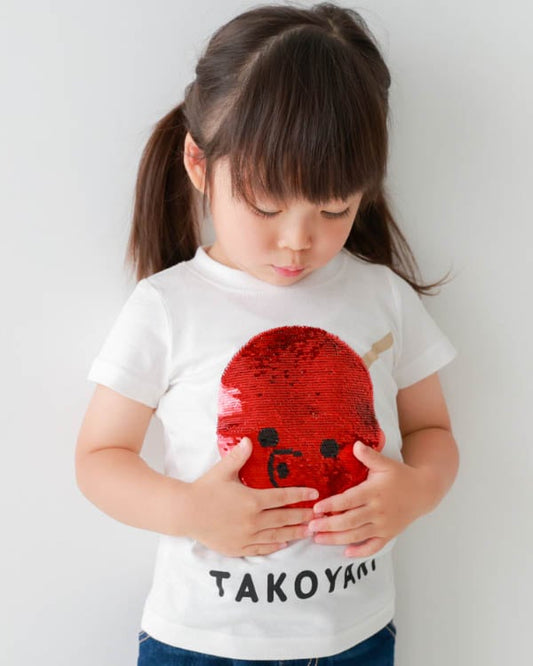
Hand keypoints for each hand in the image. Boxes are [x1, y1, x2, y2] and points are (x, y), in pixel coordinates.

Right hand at [186, 437, 317, 556]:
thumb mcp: (222, 470)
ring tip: (308, 531)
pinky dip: (275, 546)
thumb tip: (249, 440)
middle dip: (303, 516)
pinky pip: (261, 548)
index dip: (300, 495)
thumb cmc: (204, 489)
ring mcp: (246, 536)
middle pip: (284, 518)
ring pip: (276, 536)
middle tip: (318, 515)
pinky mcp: (238, 547)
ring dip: (294, 533)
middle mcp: (253, 520)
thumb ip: (238, 456)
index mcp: (252, 500)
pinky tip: (284, 544)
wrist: (186, 513)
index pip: (283, 498)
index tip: (315, 494)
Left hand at [308, 441, 434, 557]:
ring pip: (357, 535)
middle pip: (349, 521)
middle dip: (328, 525)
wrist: (423, 491)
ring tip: (318, 539)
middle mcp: (377, 511)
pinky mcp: (389, 534)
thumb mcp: (385, 463)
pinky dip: (360, 551)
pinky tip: (346, 553)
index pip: (348, 501)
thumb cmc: (401, 476)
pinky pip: (374, 547)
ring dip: (337, 539)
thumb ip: (369, 455)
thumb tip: (355, 444)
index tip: (316, 508)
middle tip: (311, 526)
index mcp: (374, 492)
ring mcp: (383, 525)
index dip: (331, 505)